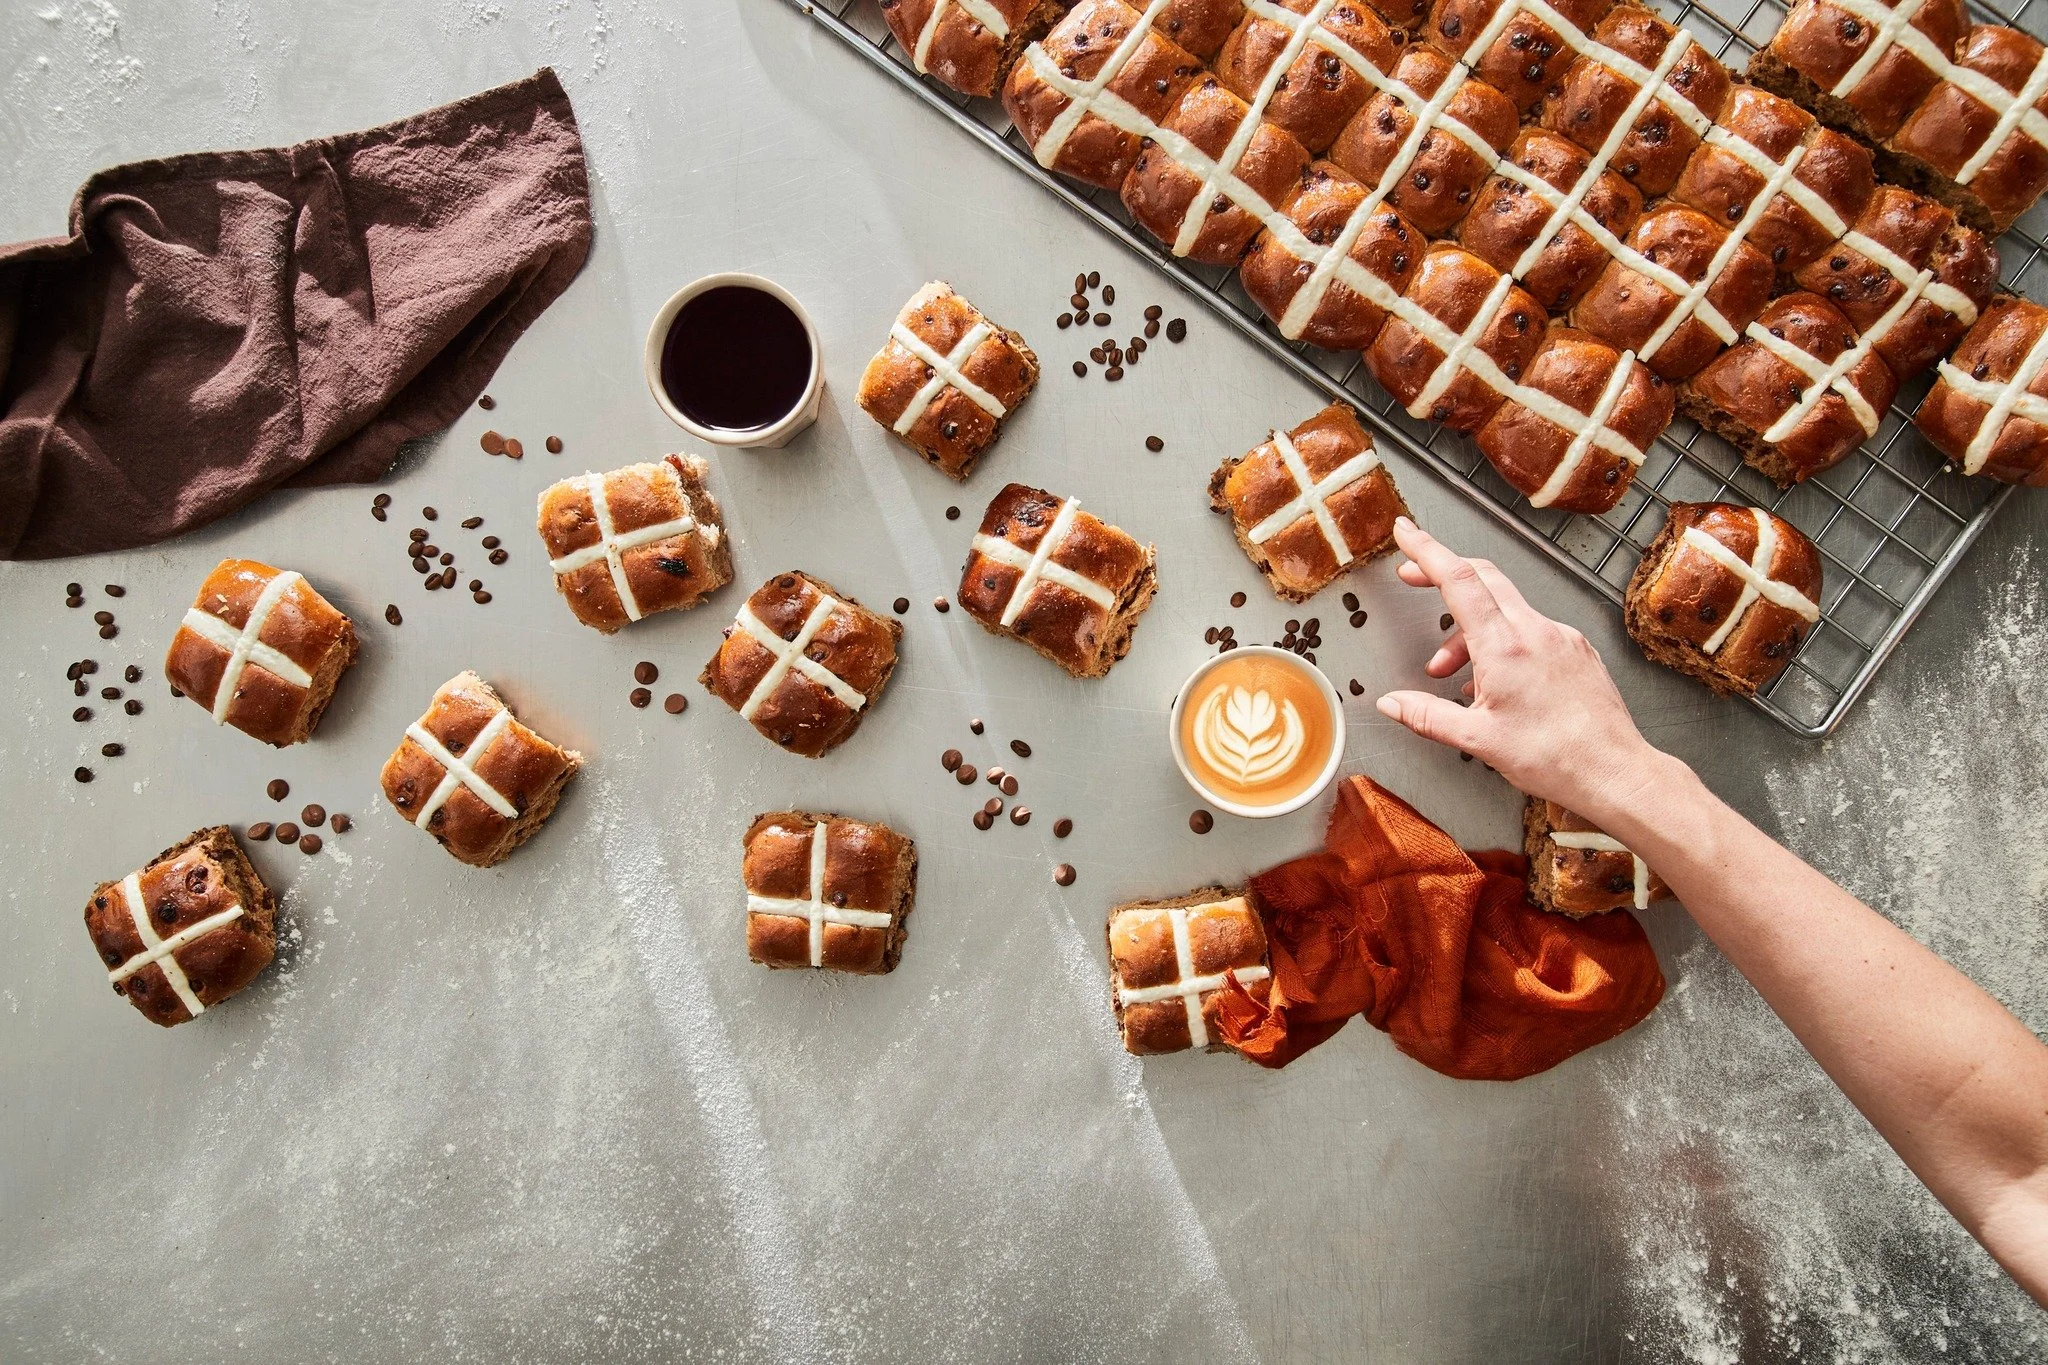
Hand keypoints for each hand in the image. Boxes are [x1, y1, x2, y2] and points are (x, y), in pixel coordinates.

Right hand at [1374, 517, 1661, 818]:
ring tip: (1451, 671)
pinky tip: (1495, 680)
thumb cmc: (1556, 758)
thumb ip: (1427, 716)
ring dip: (1470, 628)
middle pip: (1484, 578)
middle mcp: (1537, 632)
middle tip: (1414, 579)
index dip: (1427, 551)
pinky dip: (1502, 641)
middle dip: (1444, 574)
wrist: (1615, 772)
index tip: (1407, 533)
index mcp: (1506, 648)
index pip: (1460, 580)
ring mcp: (1561, 638)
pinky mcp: (1577, 651)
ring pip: (1506, 609)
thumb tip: (1392, 704)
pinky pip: (1530, 630)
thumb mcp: (1477, 740)